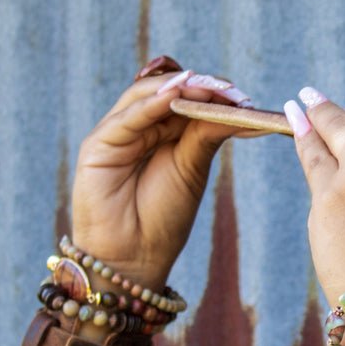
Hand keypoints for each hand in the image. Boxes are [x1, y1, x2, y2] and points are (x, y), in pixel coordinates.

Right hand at [17, 64, 257, 345]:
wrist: (134, 258)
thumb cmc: (163, 218)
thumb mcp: (192, 167)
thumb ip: (206, 133)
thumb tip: (239, 107)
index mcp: (162, 130)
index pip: (186, 97)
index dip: (213, 93)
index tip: (246, 98)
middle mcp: (138, 124)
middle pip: (168, 89)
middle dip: (202, 87)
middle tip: (233, 91)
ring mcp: (117, 131)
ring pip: (147, 94)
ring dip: (181, 88)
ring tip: (211, 88)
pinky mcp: (98, 143)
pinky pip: (128, 116)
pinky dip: (153, 102)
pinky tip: (176, 95)